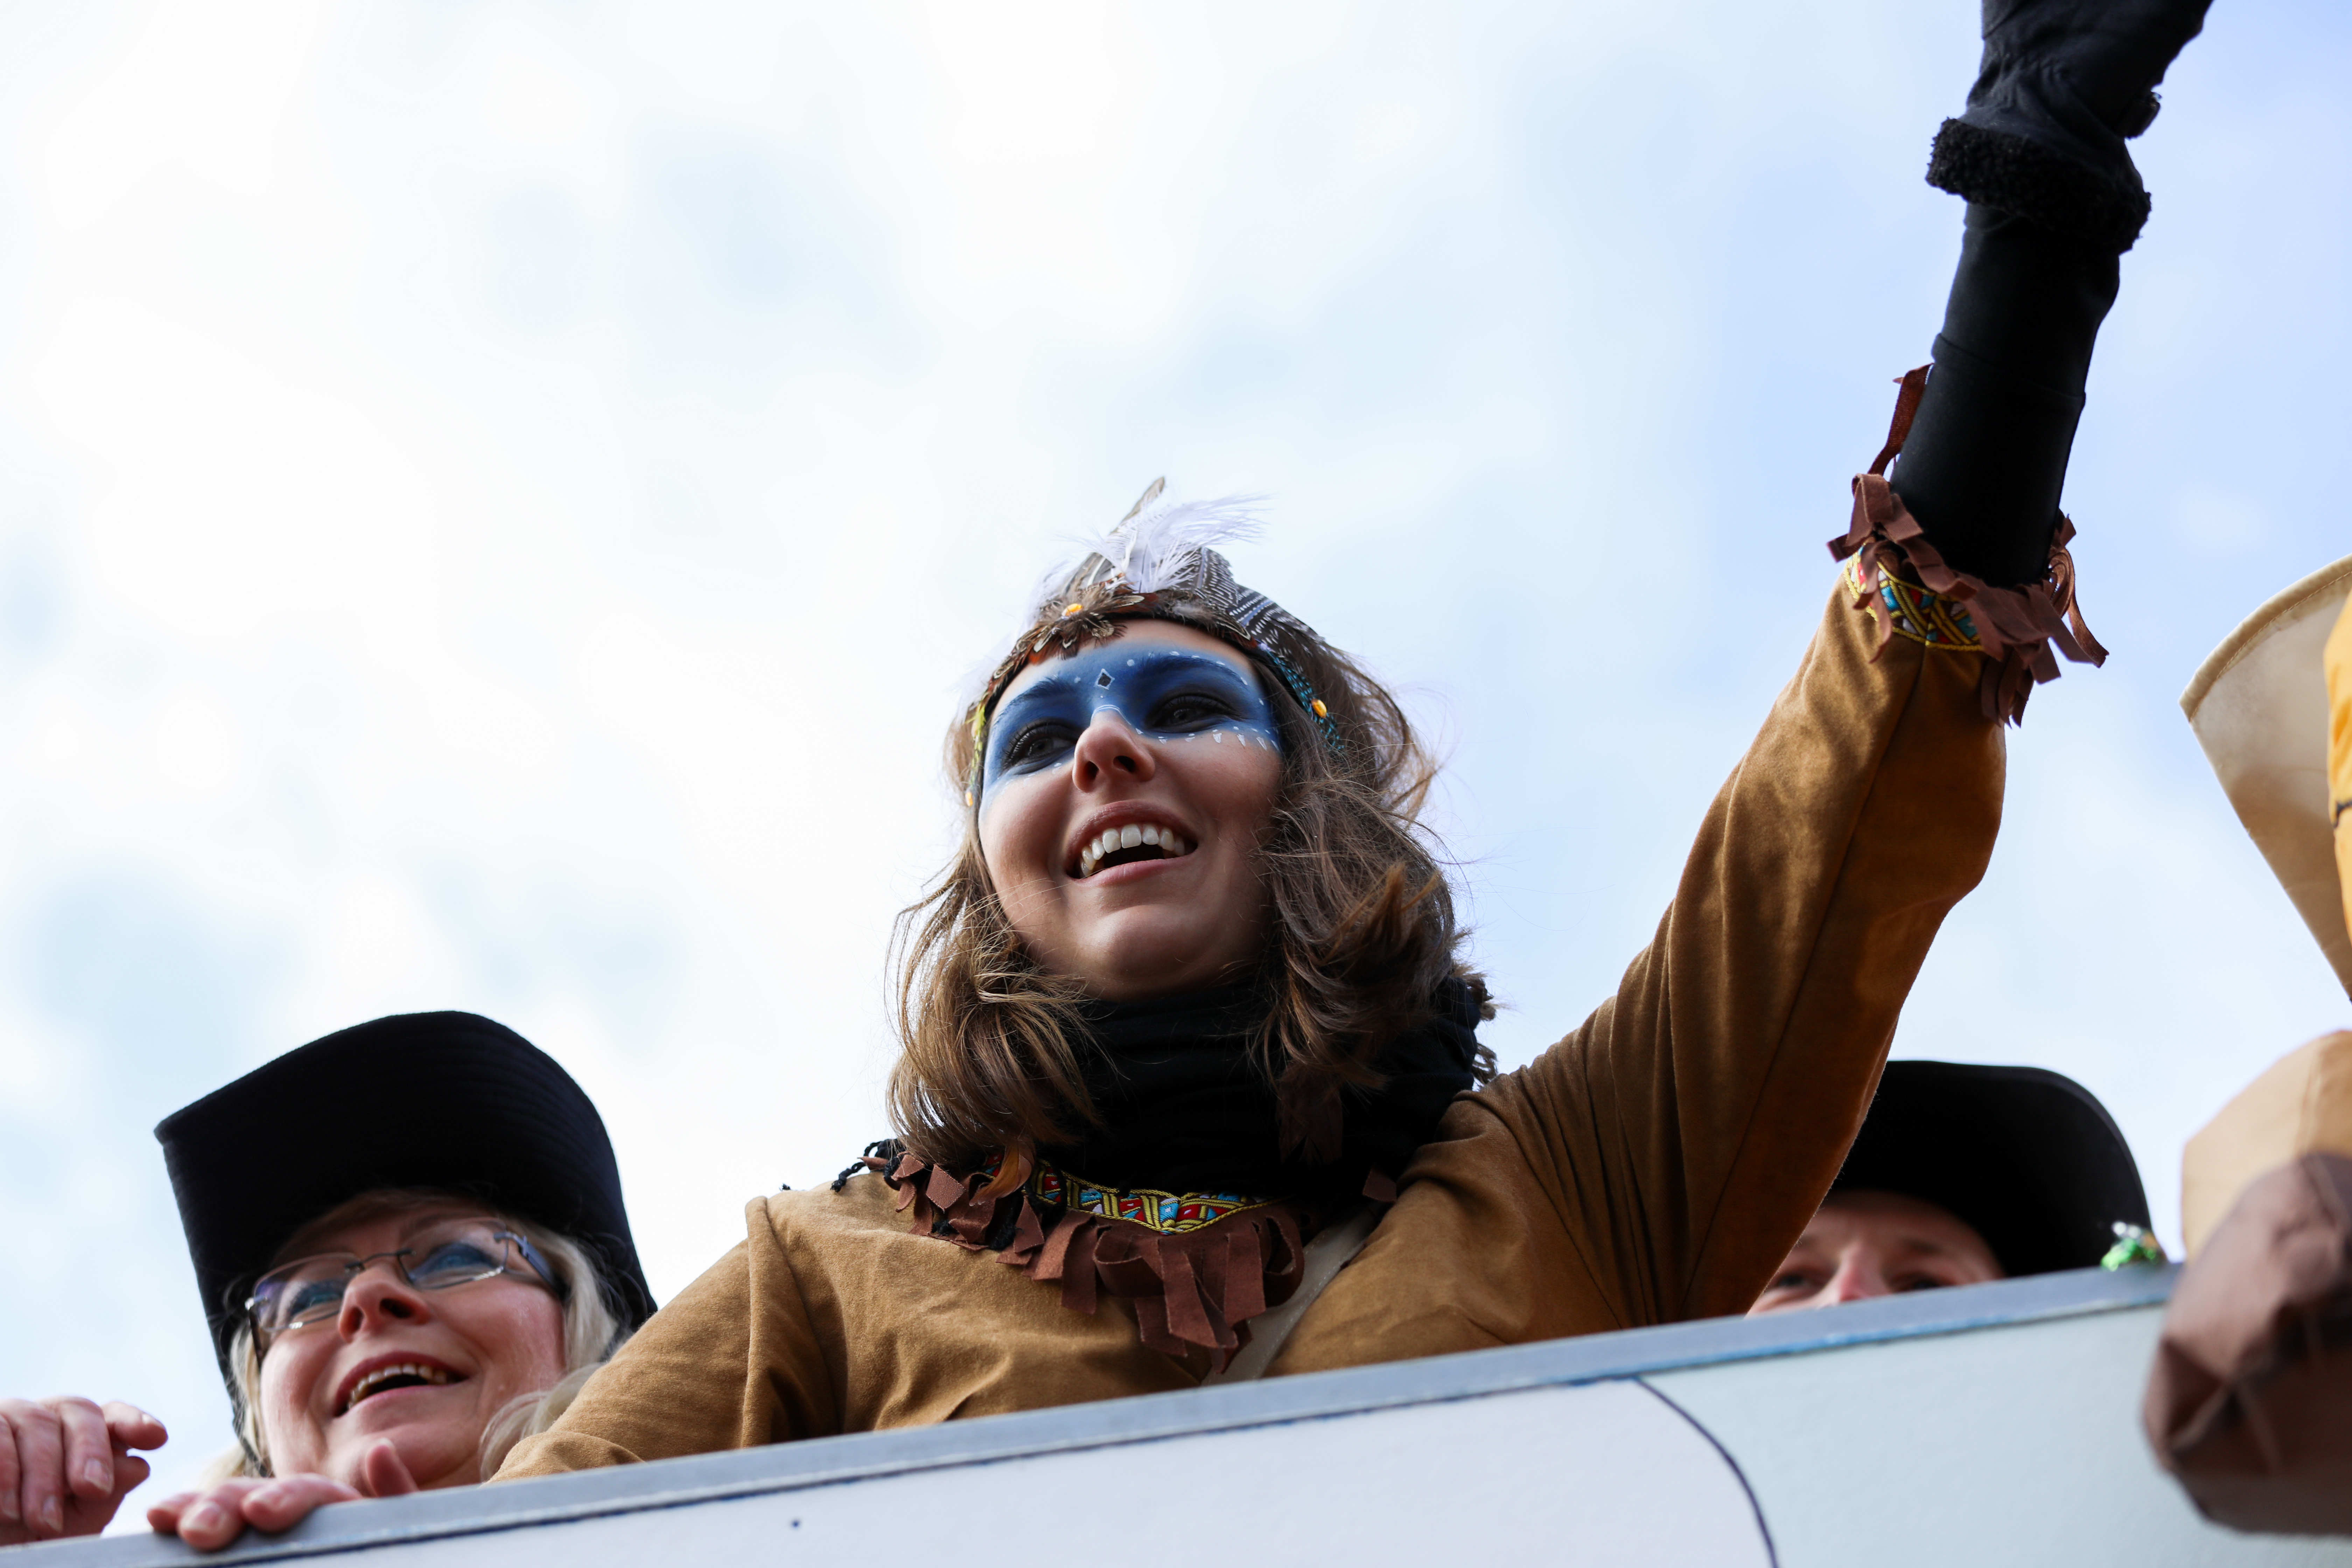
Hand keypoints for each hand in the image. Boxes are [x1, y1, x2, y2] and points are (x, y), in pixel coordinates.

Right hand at [0, 1396, 166, 1542]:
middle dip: (90, 1451)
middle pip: (80, 1412)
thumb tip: (137, 1465)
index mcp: (79, 1436)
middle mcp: (48, 1419)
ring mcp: (11, 1420)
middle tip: (94, 1489)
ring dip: (44, 1475)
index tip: (156, 1438)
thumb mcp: (72, 1522)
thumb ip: (103, 1496)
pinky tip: (10, 1509)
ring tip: (44, 1521)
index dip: (133, 1421)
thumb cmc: (29, 1535)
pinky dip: (5, 1474)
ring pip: (37, 1422)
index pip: (112, 1415)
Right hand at [146, 1438, 417, 1551]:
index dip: (285, 1499)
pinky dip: (179, 1530)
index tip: (260, 1513)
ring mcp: (261, 1533)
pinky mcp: (244, 1552)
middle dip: (223, 1505)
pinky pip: (213, 1542)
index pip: (310, 1493)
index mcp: (337, 1505)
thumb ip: (397, 1495)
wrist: (382, 1560)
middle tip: (198, 1529)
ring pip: (224, 1511)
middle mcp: (294, 1512)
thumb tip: (381, 1449)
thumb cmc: (393, 1555)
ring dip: (193, 1510)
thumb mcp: (406, 1527)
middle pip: (254, 1497)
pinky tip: (156, 1531)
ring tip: (162, 1516)